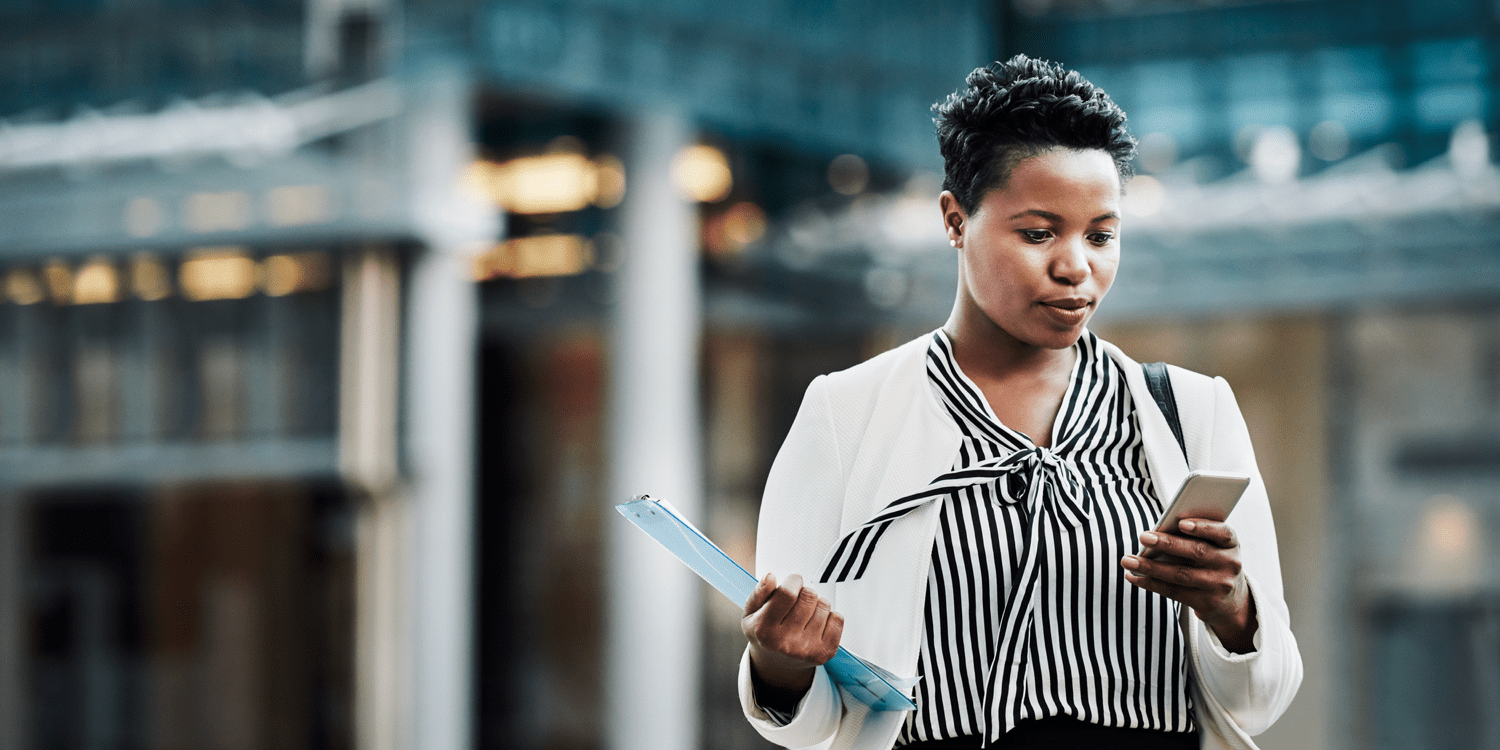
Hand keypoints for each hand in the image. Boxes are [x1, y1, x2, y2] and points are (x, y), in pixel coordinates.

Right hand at [741, 572, 843, 700]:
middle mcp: (786, 642)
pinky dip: (829, 616)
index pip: (788, 593)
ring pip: (824, 604)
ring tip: (804, 615)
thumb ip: (758, 592)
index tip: (792, 582)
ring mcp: (807, 649)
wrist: (777, 665)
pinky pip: (837, 618)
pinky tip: (815, 624)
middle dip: (804, 592)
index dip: (793, 581)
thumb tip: (770, 577)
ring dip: (816, 604)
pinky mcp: (825, 652)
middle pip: (809, 595)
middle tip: (796, 602)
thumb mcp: (750, 613)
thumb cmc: (765, 633)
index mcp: (764, 629)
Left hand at [1120, 518, 1257, 652]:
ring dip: (1151, 567)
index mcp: (1231, 544)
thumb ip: (1193, 537)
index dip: (1203, 527)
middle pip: (1197, 552)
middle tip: (1143, 537)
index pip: (1222, 532)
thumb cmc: (1211, 562)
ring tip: (1128, 560)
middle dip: (1168, 544)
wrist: (1231, 601)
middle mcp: (1229, 564)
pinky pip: (1174, 592)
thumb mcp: (1213, 547)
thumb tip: (1157, 533)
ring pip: (1181, 574)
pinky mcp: (1206, 603)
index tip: (1181, 523)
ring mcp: (1220, 585)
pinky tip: (1134, 577)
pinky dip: (1151, 583)